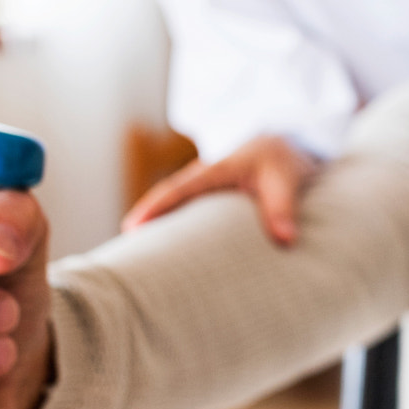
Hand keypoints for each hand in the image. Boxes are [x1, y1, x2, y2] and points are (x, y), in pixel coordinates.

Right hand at [122, 134, 320, 245]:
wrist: (284, 146)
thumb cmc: (280, 160)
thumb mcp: (284, 178)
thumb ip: (283, 207)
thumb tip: (285, 239)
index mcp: (215, 170)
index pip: (178, 188)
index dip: (155, 207)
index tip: (133, 227)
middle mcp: (202, 179)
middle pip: (165, 200)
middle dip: (143, 221)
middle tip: (122, 252)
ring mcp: (203, 191)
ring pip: (172, 208)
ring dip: (156, 229)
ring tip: (136, 261)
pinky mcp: (210, 203)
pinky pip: (185, 215)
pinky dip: (173, 232)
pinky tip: (168, 258)